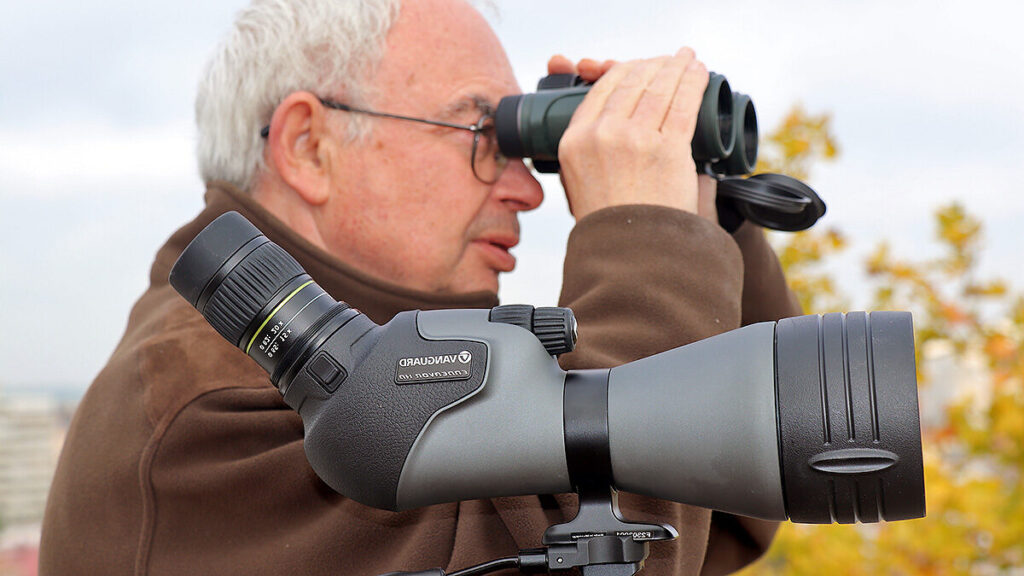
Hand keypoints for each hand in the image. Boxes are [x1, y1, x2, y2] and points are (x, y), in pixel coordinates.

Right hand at [545, 48, 709, 221]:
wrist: (632, 251)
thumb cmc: (610, 222)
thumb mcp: (578, 183)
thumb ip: (586, 151)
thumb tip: (604, 121)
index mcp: (574, 140)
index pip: (603, 89)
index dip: (626, 70)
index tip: (642, 67)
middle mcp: (601, 134)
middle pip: (633, 82)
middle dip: (656, 65)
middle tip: (671, 61)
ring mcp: (636, 140)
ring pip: (661, 87)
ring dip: (679, 67)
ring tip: (688, 60)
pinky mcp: (668, 149)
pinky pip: (684, 104)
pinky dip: (694, 82)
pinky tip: (700, 72)